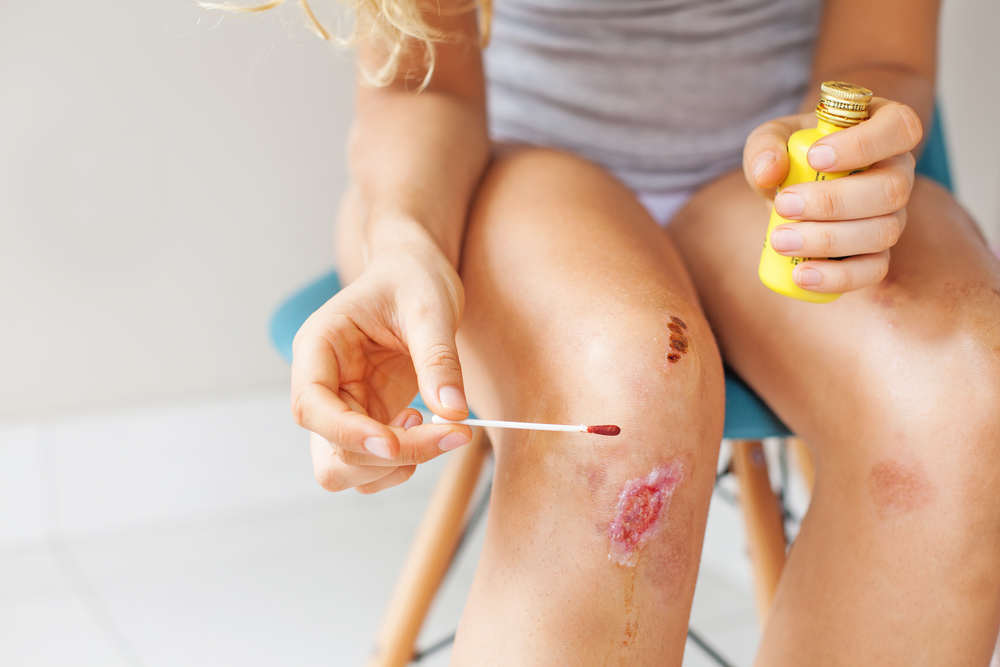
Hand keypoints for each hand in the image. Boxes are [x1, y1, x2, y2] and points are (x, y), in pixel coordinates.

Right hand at [291, 248, 472, 493]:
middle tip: (447, 433)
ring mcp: (344, 407)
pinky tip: (427, 425)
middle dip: (386, 457)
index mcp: (319, 346)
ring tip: (436, 427)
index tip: (392, 444)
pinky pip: (373, 465)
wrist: (415, 272)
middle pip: (330, 449)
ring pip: (347, 468)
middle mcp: (322, 383)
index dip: (346, 433)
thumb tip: (453, 411)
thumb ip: (438, 359)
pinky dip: (403, 463)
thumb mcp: (431, 308)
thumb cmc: (414, 278)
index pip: (311, 406)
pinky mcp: (368, 420)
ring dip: (394, 467)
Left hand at [743, 98, 922, 292]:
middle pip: (891, 189)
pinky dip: (838, 276)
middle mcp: (899, 172)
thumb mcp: (771, 140)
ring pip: (882, 232)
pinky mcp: (878, 252)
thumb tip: (768, 171)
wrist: (793, 190)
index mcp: (885, 129)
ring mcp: (893, 215)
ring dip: (828, 240)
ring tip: (781, 240)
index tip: (814, 157)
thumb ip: (765, 147)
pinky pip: (873, 270)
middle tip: (785, 205)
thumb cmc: (790, 155)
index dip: (863, 144)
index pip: (900, 128)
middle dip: (833, 202)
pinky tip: (802, 275)